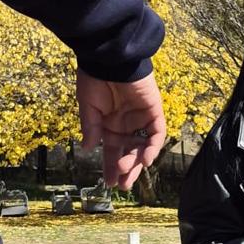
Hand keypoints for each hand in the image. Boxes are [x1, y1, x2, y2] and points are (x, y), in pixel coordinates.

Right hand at [77, 72, 166, 190]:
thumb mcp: (88, 107)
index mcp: (109, 124)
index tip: (108, 183)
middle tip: (122, 186)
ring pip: (142, 146)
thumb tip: (89, 149)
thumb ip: (91, 128)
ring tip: (127, 174)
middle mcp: (126, 124)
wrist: (110, 58)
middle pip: (129, 152)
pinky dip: (151, 147)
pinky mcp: (154, 111)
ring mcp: (140, 118)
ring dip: (136, 161)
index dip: (110, 166)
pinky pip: (156, 133)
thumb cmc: (94, 78)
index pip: (112, 150)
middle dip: (127, 170)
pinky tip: (144, 159)